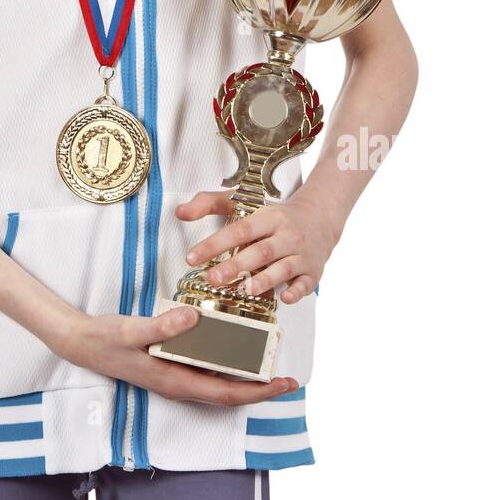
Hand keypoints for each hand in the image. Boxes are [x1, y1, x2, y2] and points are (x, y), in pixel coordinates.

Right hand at [51, 306, 298, 405]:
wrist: (81, 343)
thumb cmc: (105, 339)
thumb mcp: (131, 330)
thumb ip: (161, 326)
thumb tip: (194, 319)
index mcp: (175, 380)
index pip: (227, 392)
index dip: (258, 391)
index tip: (284, 383)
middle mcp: (180, 384)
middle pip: (229, 392)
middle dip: (260, 387)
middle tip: (289, 376)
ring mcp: (175, 377)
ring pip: (218, 383)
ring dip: (245, 376)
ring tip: (270, 362)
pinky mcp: (170, 366)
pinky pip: (206, 370)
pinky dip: (226, 364)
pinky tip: (235, 348)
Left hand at [175, 188, 339, 304]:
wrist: (319, 217)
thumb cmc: (275, 215)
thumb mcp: (243, 202)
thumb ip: (209, 203)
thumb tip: (180, 212)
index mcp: (268, 217)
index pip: (239, 229)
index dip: (215, 243)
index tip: (193, 257)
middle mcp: (286, 235)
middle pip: (260, 251)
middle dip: (236, 265)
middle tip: (212, 279)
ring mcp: (301, 254)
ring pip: (283, 267)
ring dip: (265, 279)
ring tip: (246, 290)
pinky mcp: (312, 271)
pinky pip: (306, 283)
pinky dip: (297, 291)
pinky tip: (285, 297)